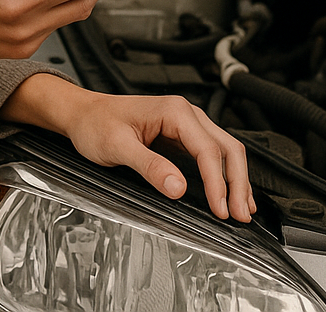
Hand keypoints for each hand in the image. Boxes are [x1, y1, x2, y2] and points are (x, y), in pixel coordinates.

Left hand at [0, 74, 255, 222]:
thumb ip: (149, 166)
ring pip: (224, 150)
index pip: (207, 150)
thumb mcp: (117, 147)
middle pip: (226, 148)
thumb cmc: (95, 124)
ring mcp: (187, 123)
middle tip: (241, 215)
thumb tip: (178, 187)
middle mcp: (186, 113)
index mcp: (174, 111)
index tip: (221, 209)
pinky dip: (225, 173)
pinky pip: (212, 153)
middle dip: (238, 183)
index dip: (218, 183)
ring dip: (236, 180)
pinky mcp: (182, 135)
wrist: (82, 113)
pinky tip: (231, 192)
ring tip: (243, 209)